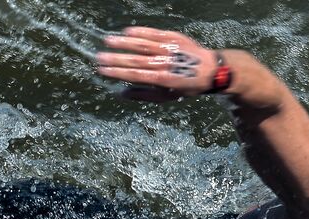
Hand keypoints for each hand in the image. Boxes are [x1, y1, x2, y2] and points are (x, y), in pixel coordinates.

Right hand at [97, 27, 217, 100]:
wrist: (210, 70)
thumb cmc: (186, 86)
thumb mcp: (168, 97)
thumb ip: (143, 95)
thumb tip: (121, 94)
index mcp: (163, 79)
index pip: (134, 74)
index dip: (117, 72)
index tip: (102, 69)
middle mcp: (165, 63)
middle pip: (135, 60)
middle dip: (115, 58)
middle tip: (98, 56)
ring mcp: (169, 49)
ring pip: (143, 44)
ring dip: (124, 42)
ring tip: (107, 40)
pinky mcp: (174, 37)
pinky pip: (154, 33)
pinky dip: (140, 32)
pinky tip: (127, 31)